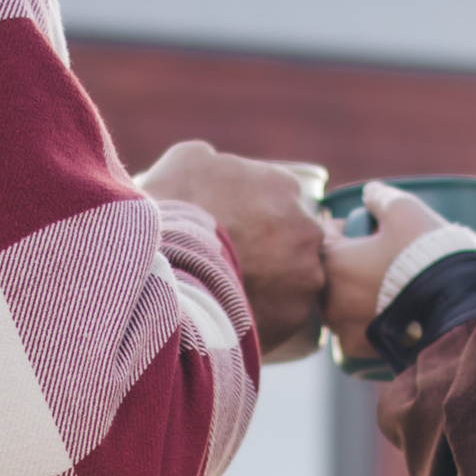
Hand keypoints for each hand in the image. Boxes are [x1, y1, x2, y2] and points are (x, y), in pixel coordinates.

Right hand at [138, 142, 326, 359]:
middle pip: (295, 240)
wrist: (168, 267)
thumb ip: (216, 160)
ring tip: (237, 292)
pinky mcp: (296, 315)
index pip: (282, 199)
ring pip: (295, 280)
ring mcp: (307, 274)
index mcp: (286, 187)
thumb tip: (217, 167)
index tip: (238, 230)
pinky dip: (268, 316)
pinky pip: (286, 315)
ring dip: (275, 285)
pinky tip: (241, 313)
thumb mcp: (188, 160)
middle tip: (238, 262)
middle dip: (272, 249)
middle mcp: (307, 228)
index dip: (258, 215)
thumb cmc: (175, 208)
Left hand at [321, 183, 446, 355]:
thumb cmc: (425, 253)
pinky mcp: (359, 352)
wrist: (453, 306)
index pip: (323, 237)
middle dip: (346, 263)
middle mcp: (328, 300)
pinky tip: (389, 311)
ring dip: (354, 293)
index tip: (360, 227)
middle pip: (329, 274)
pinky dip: (366, 320)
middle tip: (374, 256)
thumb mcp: (404, 210)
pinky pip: (355, 331)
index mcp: (331, 262)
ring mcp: (342, 329)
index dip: (342, 227)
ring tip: (384, 284)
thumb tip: (370, 192)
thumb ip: (381, 197)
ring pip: (340, 305)